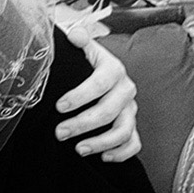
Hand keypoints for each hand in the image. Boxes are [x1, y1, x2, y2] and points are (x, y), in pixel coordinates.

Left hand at [54, 26, 140, 161]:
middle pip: (109, 110)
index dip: (79, 96)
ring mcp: (131, 109)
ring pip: (124, 130)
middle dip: (83, 124)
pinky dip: (121, 153)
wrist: (100, 70)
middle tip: (60, 132)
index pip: (99, 83)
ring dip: (101, 142)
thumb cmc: (86, 62)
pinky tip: (103, 158)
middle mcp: (126, 88)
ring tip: (78, 149)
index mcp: (113, 67)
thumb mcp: (82, 47)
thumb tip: (75, 35)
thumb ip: (78, 39)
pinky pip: (134, 143)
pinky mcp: (132, 124)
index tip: (59, 106)